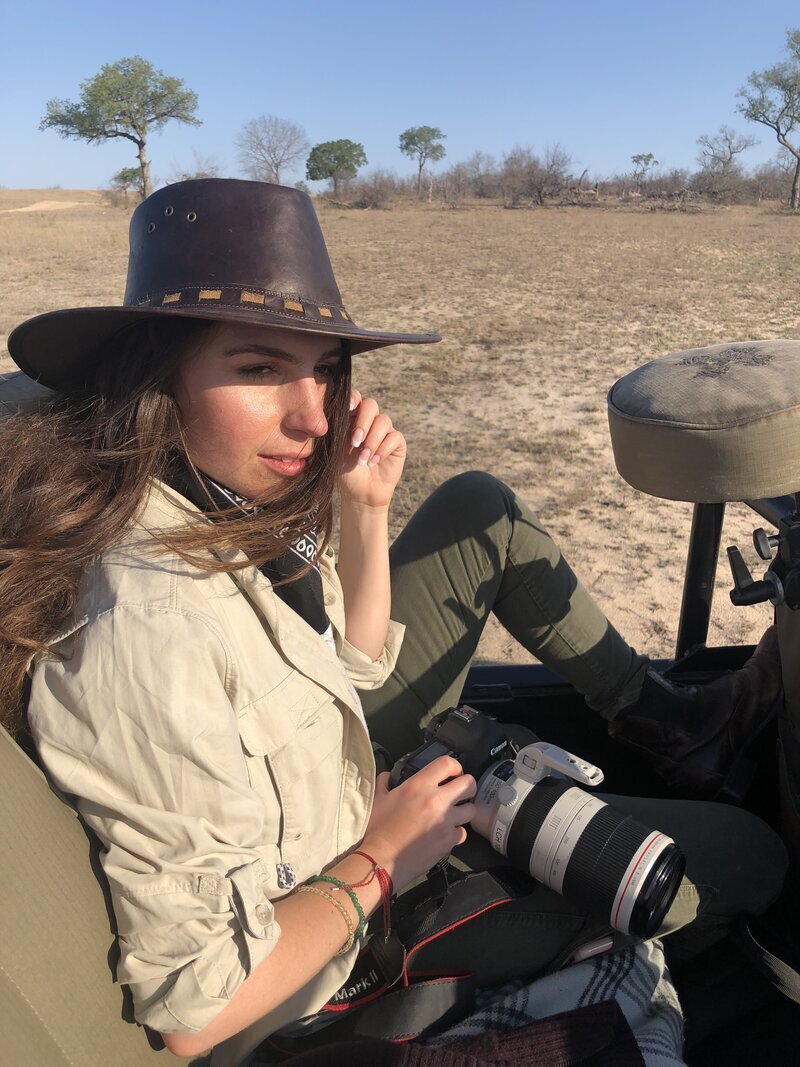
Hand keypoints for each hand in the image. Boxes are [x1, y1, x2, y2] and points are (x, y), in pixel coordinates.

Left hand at [340, 391, 405, 509]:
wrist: (359, 492)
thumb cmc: (344, 470)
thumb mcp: (335, 449)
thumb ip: (337, 429)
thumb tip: (337, 411)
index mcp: (352, 417)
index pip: (355, 398)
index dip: (353, 398)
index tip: (349, 407)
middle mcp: (369, 420)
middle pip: (371, 405)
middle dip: (363, 422)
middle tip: (355, 441)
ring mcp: (384, 430)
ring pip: (383, 420)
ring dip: (372, 440)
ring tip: (363, 459)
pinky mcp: (397, 442)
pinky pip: (394, 437)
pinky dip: (382, 449)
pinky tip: (374, 462)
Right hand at [361, 757, 476, 890]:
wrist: (381, 859)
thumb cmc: (377, 829)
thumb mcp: (377, 799)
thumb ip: (384, 782)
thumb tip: (388, 776)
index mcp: (418, 785)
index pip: (447, 763)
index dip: (454, 766)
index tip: (452, 773)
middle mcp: (436, 800)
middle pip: (469, 784)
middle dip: (466, 786)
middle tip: (458, 792)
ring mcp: (445, 821)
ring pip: (471, 810)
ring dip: (463, 811)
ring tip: (453, 814)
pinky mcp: (448, 841)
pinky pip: (462, 832)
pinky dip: (455, 833)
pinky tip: (445, 834)